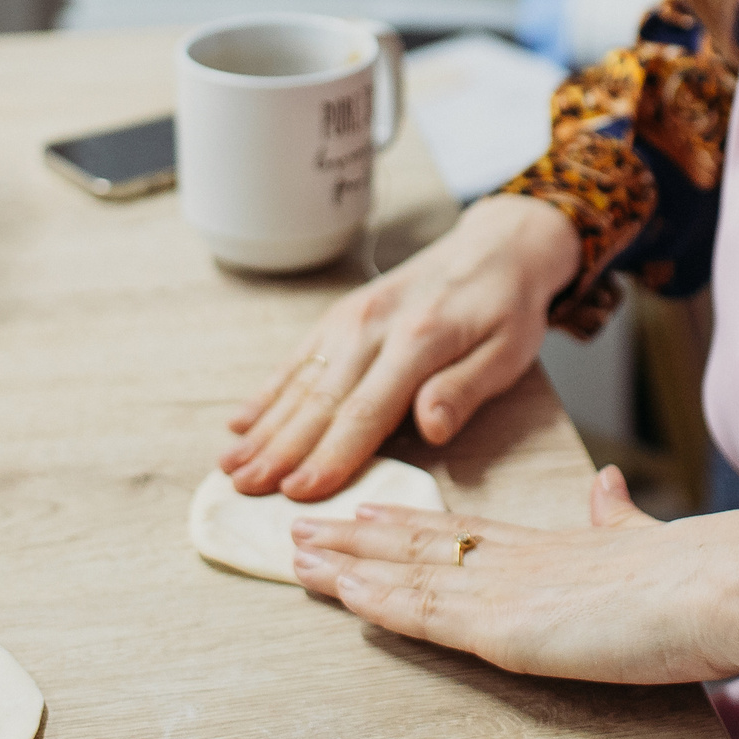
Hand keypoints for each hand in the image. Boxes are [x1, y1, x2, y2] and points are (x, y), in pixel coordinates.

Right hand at [219, 194, 580, 500]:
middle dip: (278, 450)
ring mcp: (350, 318)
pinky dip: (265, 392)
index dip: (329, 455)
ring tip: (230, 467)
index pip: (365, 410)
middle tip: (243, 491)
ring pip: (299, 381)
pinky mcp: (340, 315)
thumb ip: (464, 390)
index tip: (298, 492)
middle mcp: (373, 325)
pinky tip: (240, 422)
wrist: (498, 246)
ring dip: (262, 427)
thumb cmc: (507, 308)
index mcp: (419, 340)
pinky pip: (296, 358)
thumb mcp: (508, 352)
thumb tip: (430, 427)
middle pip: (319, 399)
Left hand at [288, 464, 738, 684]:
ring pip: (407, 573)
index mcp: (549, 544)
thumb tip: (605, 485)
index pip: (460, 532)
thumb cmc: (695, 573)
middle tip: (302, 527)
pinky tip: (343, 590)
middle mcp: (516, 560)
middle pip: (419, 544)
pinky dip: (377, 600)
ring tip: (299, 554)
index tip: (364, 512)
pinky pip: (425, 613)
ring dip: (348, 566)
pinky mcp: (505, 628)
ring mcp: (505, 591)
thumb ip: (615, 518)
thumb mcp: (644, 537)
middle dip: (357, 539)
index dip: (406, 523)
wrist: (718, 582)